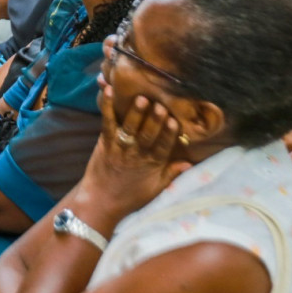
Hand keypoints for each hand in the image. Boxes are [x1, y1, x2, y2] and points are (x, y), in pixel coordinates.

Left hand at [86, 86, 190, 210]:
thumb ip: (172, 173)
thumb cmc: (130, 196)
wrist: (101, 201)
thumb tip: (190, 163)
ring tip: (142, 98)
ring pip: (130, 128)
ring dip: (136, 112)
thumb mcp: (156, 188)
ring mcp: (119, 147)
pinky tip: (108, 90)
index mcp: (152, 164)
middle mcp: (136, 154)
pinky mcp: (104, 142)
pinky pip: (107, 122)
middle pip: (147, 135)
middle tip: (160, 105)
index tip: (174, 121)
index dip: (168, 134)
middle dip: (154, 120)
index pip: (163, 147)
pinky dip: (107, 106)